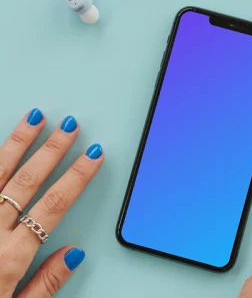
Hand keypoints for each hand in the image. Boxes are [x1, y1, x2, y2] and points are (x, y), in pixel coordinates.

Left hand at [0, 109, 103, 297]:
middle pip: (28, 181)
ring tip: (34, 120)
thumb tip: (74, 254)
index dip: (77, 176)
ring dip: (18, 143)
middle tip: (68, 127)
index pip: (54, 204)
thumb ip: (46, 283)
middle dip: (52, 150)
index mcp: (10, 256)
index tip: (92, 156)